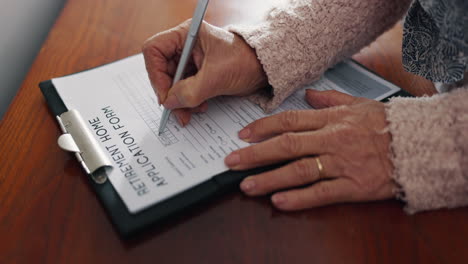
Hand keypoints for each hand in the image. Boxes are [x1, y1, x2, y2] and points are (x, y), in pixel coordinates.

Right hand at [143, 20, 267, 124]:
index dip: (156, 74)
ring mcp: (191, 61)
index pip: (155, 50)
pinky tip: (199, 107)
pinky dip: (188, 102)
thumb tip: (169, 102)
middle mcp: (186, 46)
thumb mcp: (217, 77)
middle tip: (176, 110)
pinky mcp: (197, 75)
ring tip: (190, 113)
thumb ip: (190, 91)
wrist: (265, 71)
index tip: (165, 95)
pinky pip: (183, 90)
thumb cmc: (246, 61)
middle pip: (162, 70)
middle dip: (169, 93)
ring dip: (179, 101)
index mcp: (187, 35)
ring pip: (172, 84)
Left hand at [224, 89, 395, 210]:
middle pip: (286, 145)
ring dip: (269, 178)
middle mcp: (332, 140)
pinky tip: (279, 201)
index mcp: (331, 120)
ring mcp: (341, 163)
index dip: (263, 128)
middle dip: (255, 154)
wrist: (418, 145)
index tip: (243, 135)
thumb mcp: (359, 104)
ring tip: (246, 185)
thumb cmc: (387, 125)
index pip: (289, 121)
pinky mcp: (353, 186)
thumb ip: (331, 99)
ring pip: (298, 170)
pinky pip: (321, 193)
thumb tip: (308, 95)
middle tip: (232, 161)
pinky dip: (299, 198)